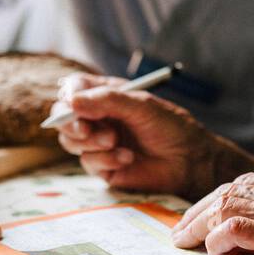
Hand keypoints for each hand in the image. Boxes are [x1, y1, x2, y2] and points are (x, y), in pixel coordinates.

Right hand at [51, 73, 253, 200]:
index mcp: (107, 95)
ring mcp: (99, 142)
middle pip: (63, 117)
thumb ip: (106, 100)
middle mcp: (99, 117)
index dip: (69, 94)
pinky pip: (88, 162)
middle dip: (71, 124)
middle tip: (86, 130)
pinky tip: (127, 158)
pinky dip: (106, 159)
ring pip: (72, 141)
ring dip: (91, 142)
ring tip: (115, 142)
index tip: (73, 102)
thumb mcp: (141, 105)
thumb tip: (71, 101)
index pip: (74, 88)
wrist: (189, 161)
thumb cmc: (170, 127)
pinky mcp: (103, 166)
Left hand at [170, 172, 253, 254]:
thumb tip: (244, 240)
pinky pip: (239, 228)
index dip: (213, 201)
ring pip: (228, 204)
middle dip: (198, 212)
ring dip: (201, 226)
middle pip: (230, 190)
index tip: (194, 221)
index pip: (244, 183)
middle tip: (179, 236)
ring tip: (187, 245)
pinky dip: (219, 240)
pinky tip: (213, 254)